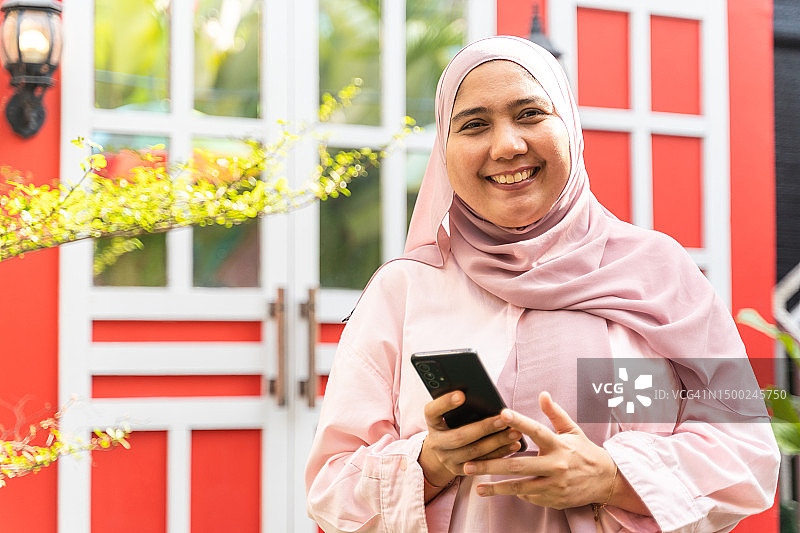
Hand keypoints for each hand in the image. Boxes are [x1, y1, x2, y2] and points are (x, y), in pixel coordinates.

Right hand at [418, 391, 522, 487]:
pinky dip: (500, 454)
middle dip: (484, 427)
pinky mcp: (459, 471)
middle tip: (504, 418)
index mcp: (432, 422)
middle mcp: (436, 442)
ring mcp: (447, 459)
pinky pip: (482, 464)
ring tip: (515, 432)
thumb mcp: (447, 414)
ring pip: (474, 452)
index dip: (445, 403)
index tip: (461, 394)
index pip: (432, 411)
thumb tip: (481, 394)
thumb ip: (459, 406)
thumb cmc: (450, 423)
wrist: (441, 452)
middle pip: (459, 436)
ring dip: (497, 442)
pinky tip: (514, 445)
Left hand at [463, 391, 615, 509]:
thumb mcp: (572, 430)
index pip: (537, 430)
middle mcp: (556, 465)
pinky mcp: (554, 500)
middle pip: (519, 465)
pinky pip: (529, 497)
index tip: (502, 413)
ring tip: (476, 486)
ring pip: (520, 487)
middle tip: (469, 464)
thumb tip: (542, 394)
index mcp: (559, 445)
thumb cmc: (584, 451)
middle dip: (491, 465)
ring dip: (496, 487)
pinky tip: (499, 490)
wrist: (606, 480)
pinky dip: (515, 493)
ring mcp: (554, 485)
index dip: (520, 421)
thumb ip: (554, 413)